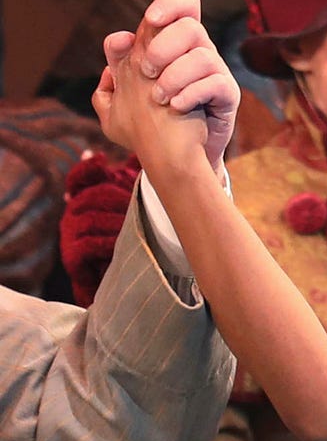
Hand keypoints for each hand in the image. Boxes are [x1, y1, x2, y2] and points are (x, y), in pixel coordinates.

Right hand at [60, 150, 140, 306]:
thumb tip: (141, 154)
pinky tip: (121, 245)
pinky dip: (107, 243)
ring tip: (136, 227)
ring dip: (117, 222)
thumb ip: (137, 182)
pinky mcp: (72, 257)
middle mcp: (75, 216)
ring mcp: (71, 236)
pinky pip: (86, 244)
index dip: (87, 169)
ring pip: (90, 219)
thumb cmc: (137, 244)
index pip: (78, 179)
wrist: (129, 286)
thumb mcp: (141, 210)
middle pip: (90, 196)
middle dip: (118, 198)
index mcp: (87, 202)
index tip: (101, 159)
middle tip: (138, 204)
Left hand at [93, 0, 239, 170]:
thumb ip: (118, 67)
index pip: (184, 6)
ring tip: (158, 98)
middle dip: (163, 46)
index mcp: (176, 44)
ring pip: (203, 55)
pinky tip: (175, 106)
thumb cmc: (152, 122)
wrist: (176, 157)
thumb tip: (119, 38)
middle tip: (145, 71)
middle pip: (191, 27)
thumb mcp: (123, 96)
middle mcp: (199, 52)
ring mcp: (216, 73)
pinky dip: (191, 93)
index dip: (169, 4)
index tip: (149, 19)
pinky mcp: (228, 96)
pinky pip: (216, 83)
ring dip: (174, 76)